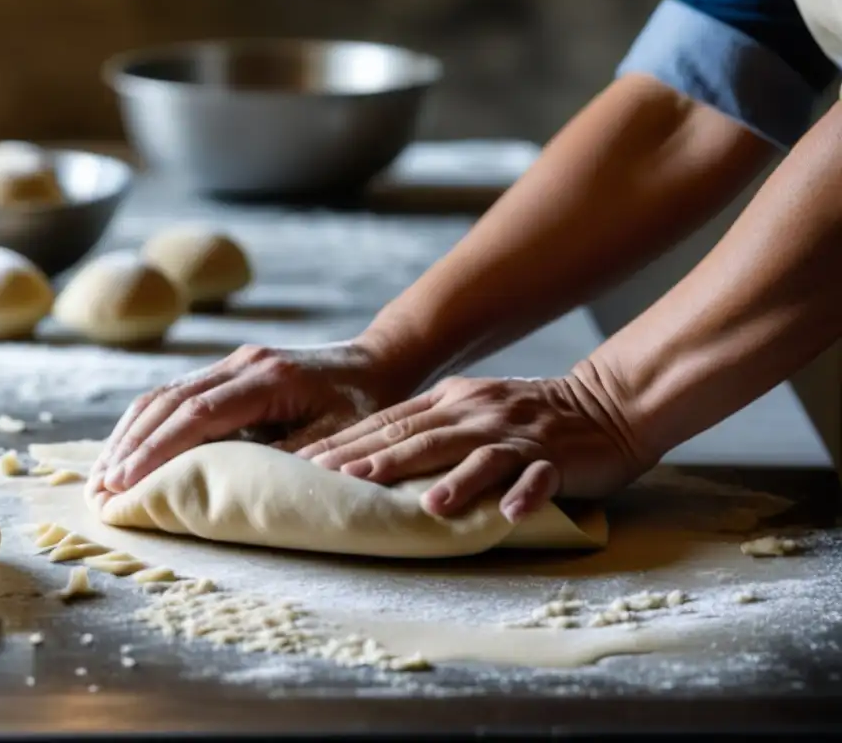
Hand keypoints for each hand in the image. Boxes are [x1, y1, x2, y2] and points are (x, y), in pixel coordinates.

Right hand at [89, 340, 409, 495]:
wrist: (376, 359)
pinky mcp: (230, 369)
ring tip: (102, 475)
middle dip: (130, 446)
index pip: (197, 415)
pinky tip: (131, 448)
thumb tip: (245, 487)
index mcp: (267, 378)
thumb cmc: (365, 401)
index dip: (157, 450)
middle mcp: (241, 363)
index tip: (125, 483)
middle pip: (168, 402)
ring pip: (165, 394)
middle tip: (100, 489)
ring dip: (130, 434)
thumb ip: (295, 455)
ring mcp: (232, 361)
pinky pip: (178, 394)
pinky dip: (148, 423)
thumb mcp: (341, 434)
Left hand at [293, 374, 649, 523]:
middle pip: (422, 437)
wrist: (604, 403)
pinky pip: (540, 476)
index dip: (350, 441)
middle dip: (379, 460)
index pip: (391, 421)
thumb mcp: (470, 408)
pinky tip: (510, 513)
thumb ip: (428, 425)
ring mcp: (519, 436)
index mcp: (453, 400)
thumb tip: (368, 453)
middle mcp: (479, 413)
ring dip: (454, 480)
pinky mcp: (557, 458)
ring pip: (479, 456)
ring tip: (427, 505)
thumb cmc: (526, 415)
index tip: (309, 461)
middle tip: (338, 480)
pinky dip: (525, 493)